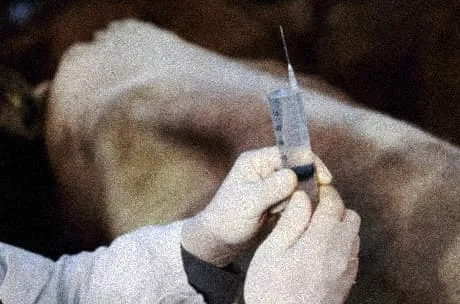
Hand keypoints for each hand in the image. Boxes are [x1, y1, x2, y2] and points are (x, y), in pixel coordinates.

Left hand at [181, 146, 331, 266]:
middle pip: (300, 168)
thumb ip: (270, 189)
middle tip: (307, 205)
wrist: (219, 240)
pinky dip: (298, 209)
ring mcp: (273, 184)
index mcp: (257, 161)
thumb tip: (293, 176)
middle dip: (308, 186)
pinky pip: (297, 200)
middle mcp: (266, 168)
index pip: (291, 153)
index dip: (310, 164)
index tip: (324, 180)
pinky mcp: (278, 200)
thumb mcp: (248, 203)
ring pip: (301, 186)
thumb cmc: (227, 219)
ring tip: (284, 215)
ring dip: (302, 200)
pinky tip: (287, 220)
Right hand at [244, 186, 359, 303]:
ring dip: (338, 225)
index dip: (324, 191)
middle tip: (311, 211)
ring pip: (353, 234)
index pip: (334, 203)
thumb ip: (291, 221)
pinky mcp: (347, 282)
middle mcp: (340, 253)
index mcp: (320, 241)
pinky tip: (319, 251)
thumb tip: (302, 196)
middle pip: (350, 216)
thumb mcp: (271, 252)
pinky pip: (352, 252)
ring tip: (313, 231)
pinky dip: (340, 243)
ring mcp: (347, 269)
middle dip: (334, 208)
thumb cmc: (271, 290)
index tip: (313, 189)